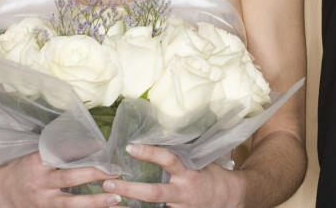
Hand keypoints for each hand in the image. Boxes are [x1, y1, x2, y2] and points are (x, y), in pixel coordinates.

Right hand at [0, 151, 121, 206]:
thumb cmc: (23, 170)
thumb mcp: (36, 155)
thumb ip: (59, 150)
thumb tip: (93, 144)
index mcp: (38, 162)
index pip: (63, 154)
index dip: (84, 151)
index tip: (103, 148)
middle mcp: (41, 182)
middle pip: (69, 179)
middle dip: (94, 175)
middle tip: (116, 173)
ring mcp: (43, 202)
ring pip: (71, 204)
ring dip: (95, 202)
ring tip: (116, 199)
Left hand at [104, 143, 245, 207]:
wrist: (227, 199)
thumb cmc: (212, 176)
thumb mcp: (200, 162)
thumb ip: (181, 154)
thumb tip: (159, 135)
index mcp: (189, 173)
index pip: (169, 160)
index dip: (150, 153)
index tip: (130, 146)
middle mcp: (183, 192)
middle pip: (154, 193)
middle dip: (130, 189)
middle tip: (108, 184)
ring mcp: (179, 207)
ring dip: (129, 207)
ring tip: (107, 203)